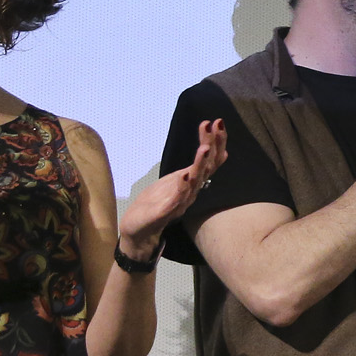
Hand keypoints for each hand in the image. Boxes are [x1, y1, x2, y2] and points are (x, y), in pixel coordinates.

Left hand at [118, 120, 227, 261]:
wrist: (138, 233)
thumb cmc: (155, 205)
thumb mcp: (174, 181)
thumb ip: (192, 168)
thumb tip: (209, 149)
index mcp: (192, 182)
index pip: (209, 160)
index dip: (215, 142)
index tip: (217, 121)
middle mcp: (191, 191)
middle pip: (207, 167)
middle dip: (213, 146)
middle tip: (216, 125)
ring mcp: (179, 202)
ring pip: (195, 182)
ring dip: (200, 165)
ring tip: (204, 148)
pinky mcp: (165, 212)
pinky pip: (176, 199)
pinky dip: (182, 188)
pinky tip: (185, 176)